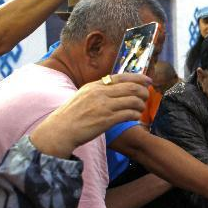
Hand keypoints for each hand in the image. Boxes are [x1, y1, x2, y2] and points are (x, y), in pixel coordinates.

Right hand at [30, 73, 150, 157]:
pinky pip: (129, 114)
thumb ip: (99, 91)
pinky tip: (135, 118)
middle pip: (131, 88)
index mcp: (95, 85)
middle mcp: (100, 93)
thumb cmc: (71, 115)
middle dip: (143, 91)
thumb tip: (115, 88)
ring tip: (140, 109)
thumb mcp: (83, 95)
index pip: (121, 77)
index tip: (148, 80)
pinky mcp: (107, 120)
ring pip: (133, 100)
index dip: (138, 78)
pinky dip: (135, 115)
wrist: (60, 130)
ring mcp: (104, 106)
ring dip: (141, 104)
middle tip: (146, 96)